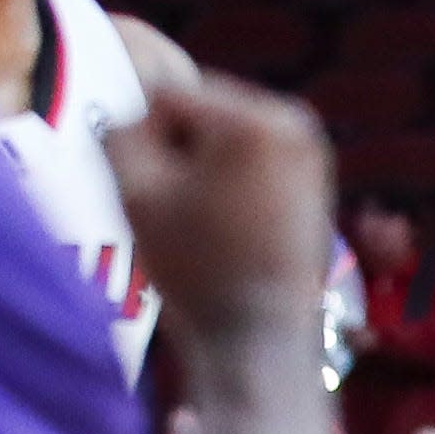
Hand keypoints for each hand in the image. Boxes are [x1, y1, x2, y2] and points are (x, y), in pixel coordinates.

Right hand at [108, 69, 337, 366]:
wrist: (258, 337)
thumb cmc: (196, 267)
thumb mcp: (134, 191)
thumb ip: (121, 131)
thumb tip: (135, 111)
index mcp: (256, 118)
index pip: (164, 96)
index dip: (142, 144)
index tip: (158, 198)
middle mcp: (296, 123)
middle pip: (199, 110)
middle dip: (178, 152)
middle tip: (183, 212)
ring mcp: (311, 151)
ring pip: (221, 135)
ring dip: (200, 168)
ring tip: (205, 221)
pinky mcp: (313, 179)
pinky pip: (248, 160)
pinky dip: (228, 182)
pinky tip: (226, 225)